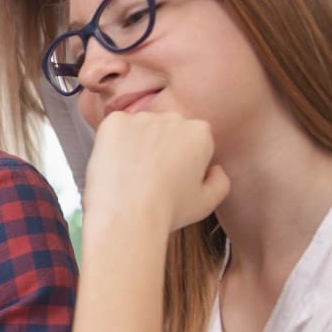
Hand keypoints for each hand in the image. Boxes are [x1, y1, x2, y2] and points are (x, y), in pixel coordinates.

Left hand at [85, 111, 229, 232]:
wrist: (128, 214)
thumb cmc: (167, 212)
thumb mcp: (206, 203)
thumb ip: (220, 181)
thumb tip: (214, 168)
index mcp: (200, 133)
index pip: (191, 138)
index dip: (181, 158)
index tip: (171, 176)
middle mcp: (174, 118)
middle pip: (165, 128)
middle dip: (159, 145)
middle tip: (148, 175)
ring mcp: (142, 117)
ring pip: (139, 127)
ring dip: (135, 143)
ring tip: (130, 173)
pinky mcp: (115, 122)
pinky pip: (114, 127)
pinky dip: (112, 142)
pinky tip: (116, 165)